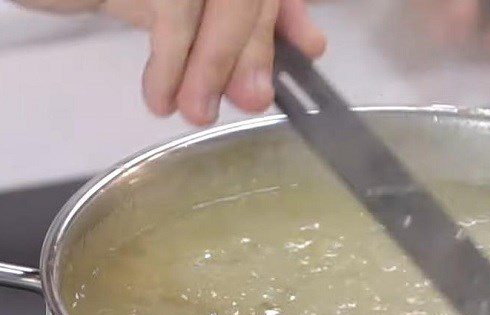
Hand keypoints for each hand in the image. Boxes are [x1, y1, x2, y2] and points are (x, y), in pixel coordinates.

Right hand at [12, 0, 325, 124]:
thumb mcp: (176, 16)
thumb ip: (222, 40)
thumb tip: (256, 88)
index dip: (289, 13)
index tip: (311, 47)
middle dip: (252, 51)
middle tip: (252, 102)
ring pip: (221, 3)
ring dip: (211, 67)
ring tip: (196, 112)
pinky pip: (171, 15)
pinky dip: (170, 64)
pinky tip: (160, 96)